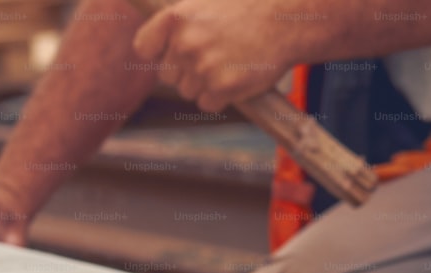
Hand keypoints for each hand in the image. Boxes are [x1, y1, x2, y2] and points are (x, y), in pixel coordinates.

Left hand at [132, 0, 297, 111]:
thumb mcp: (208, 3)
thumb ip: (182, 23)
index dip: (157, 54)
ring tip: (230, 64)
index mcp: (177, 18)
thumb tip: (164, 48)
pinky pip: (207, 104)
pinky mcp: (221, 88)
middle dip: (185, 72)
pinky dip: (220, 98)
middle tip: (212, 59)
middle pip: (167, 76)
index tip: (169, 53)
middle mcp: (185, 43)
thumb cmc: (249, 8)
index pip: (143, 47)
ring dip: (204, 85)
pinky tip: (237, 77)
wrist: (287, 20)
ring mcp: (202, 68)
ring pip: (188, 91)